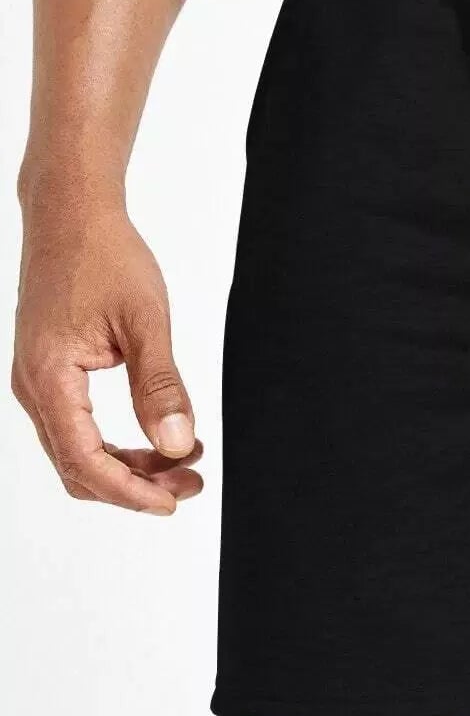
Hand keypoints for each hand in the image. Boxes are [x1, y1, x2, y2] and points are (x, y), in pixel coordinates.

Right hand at [12, 196, 203, 513]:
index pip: (85, 461)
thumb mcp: (146, 321)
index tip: (171, 502)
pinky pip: (77, 426)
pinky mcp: (49, 372)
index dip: (130, 491)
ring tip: (184, 459)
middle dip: (135, 485)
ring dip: (129, 465)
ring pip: (78, 450)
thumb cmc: (103, 254)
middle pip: (78, 467)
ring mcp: (37, 381)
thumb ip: (160, 387)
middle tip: (190, 482)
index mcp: (49, 378)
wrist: (71, 214)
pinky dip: (117, 440)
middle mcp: (33, 386)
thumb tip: (178, 443)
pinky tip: (159, 434)